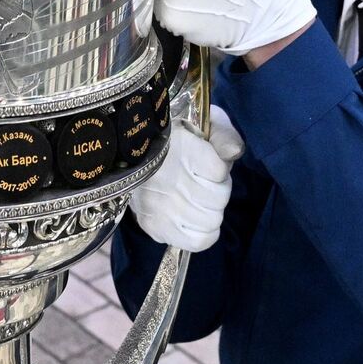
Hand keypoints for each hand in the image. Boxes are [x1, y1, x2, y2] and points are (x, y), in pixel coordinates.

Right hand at [128, 106, 243, 250]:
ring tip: (194, 198)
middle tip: (200, 180)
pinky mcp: (154, 227)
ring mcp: (158, 207)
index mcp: (178, 148)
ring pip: (211, 220)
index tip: (205, 160)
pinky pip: (198, 241)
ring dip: (209, 210)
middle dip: (216, 189)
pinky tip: (193, 218)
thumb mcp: (204, 122)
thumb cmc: (177, 138)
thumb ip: (223, 134)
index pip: (218, 171)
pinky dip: (203, 232)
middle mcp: (166, 179)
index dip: (219, 168)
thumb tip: (233, 152)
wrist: (129, 153)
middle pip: (219, 198)